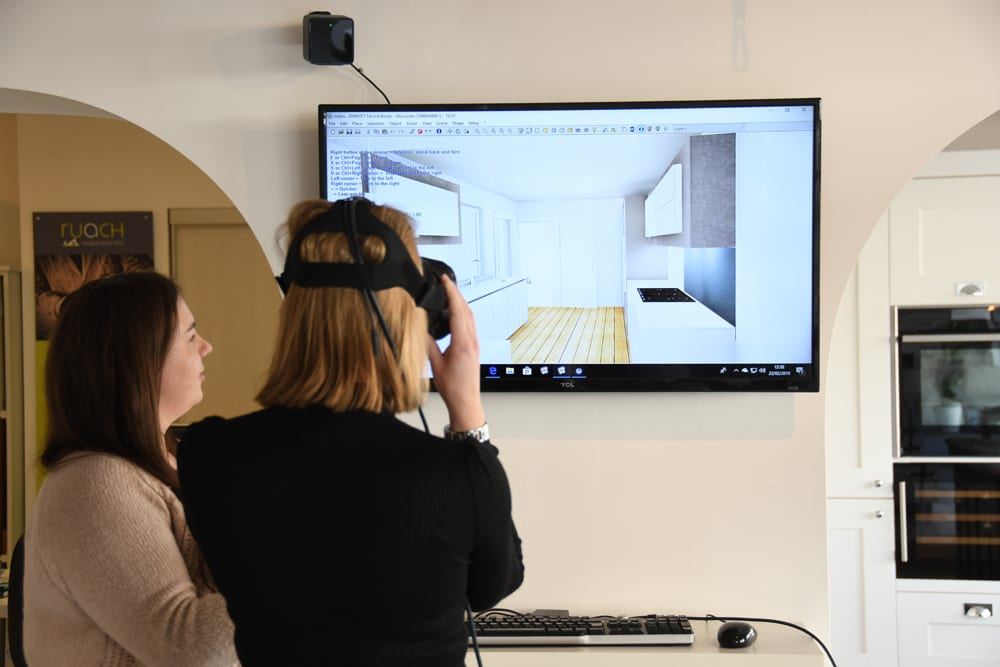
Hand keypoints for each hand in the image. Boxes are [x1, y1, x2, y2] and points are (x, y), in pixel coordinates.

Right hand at [426, 275, 485, 431]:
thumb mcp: (435, 365)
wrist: (466, 401)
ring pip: (470, 316)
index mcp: (462, 343)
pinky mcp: (474, 348)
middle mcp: (471, 341)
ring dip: (461, 302)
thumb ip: (428, 345)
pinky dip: (463, 313)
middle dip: (456, 293)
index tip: (445, 281)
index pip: (458, 311)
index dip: (451, 293)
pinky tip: (456, 313)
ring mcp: (475, 344)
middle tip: (446, 281)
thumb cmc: (453, 387)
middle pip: (466, 310)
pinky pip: (470, 325)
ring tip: (450, 293)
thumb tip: (420, 329)